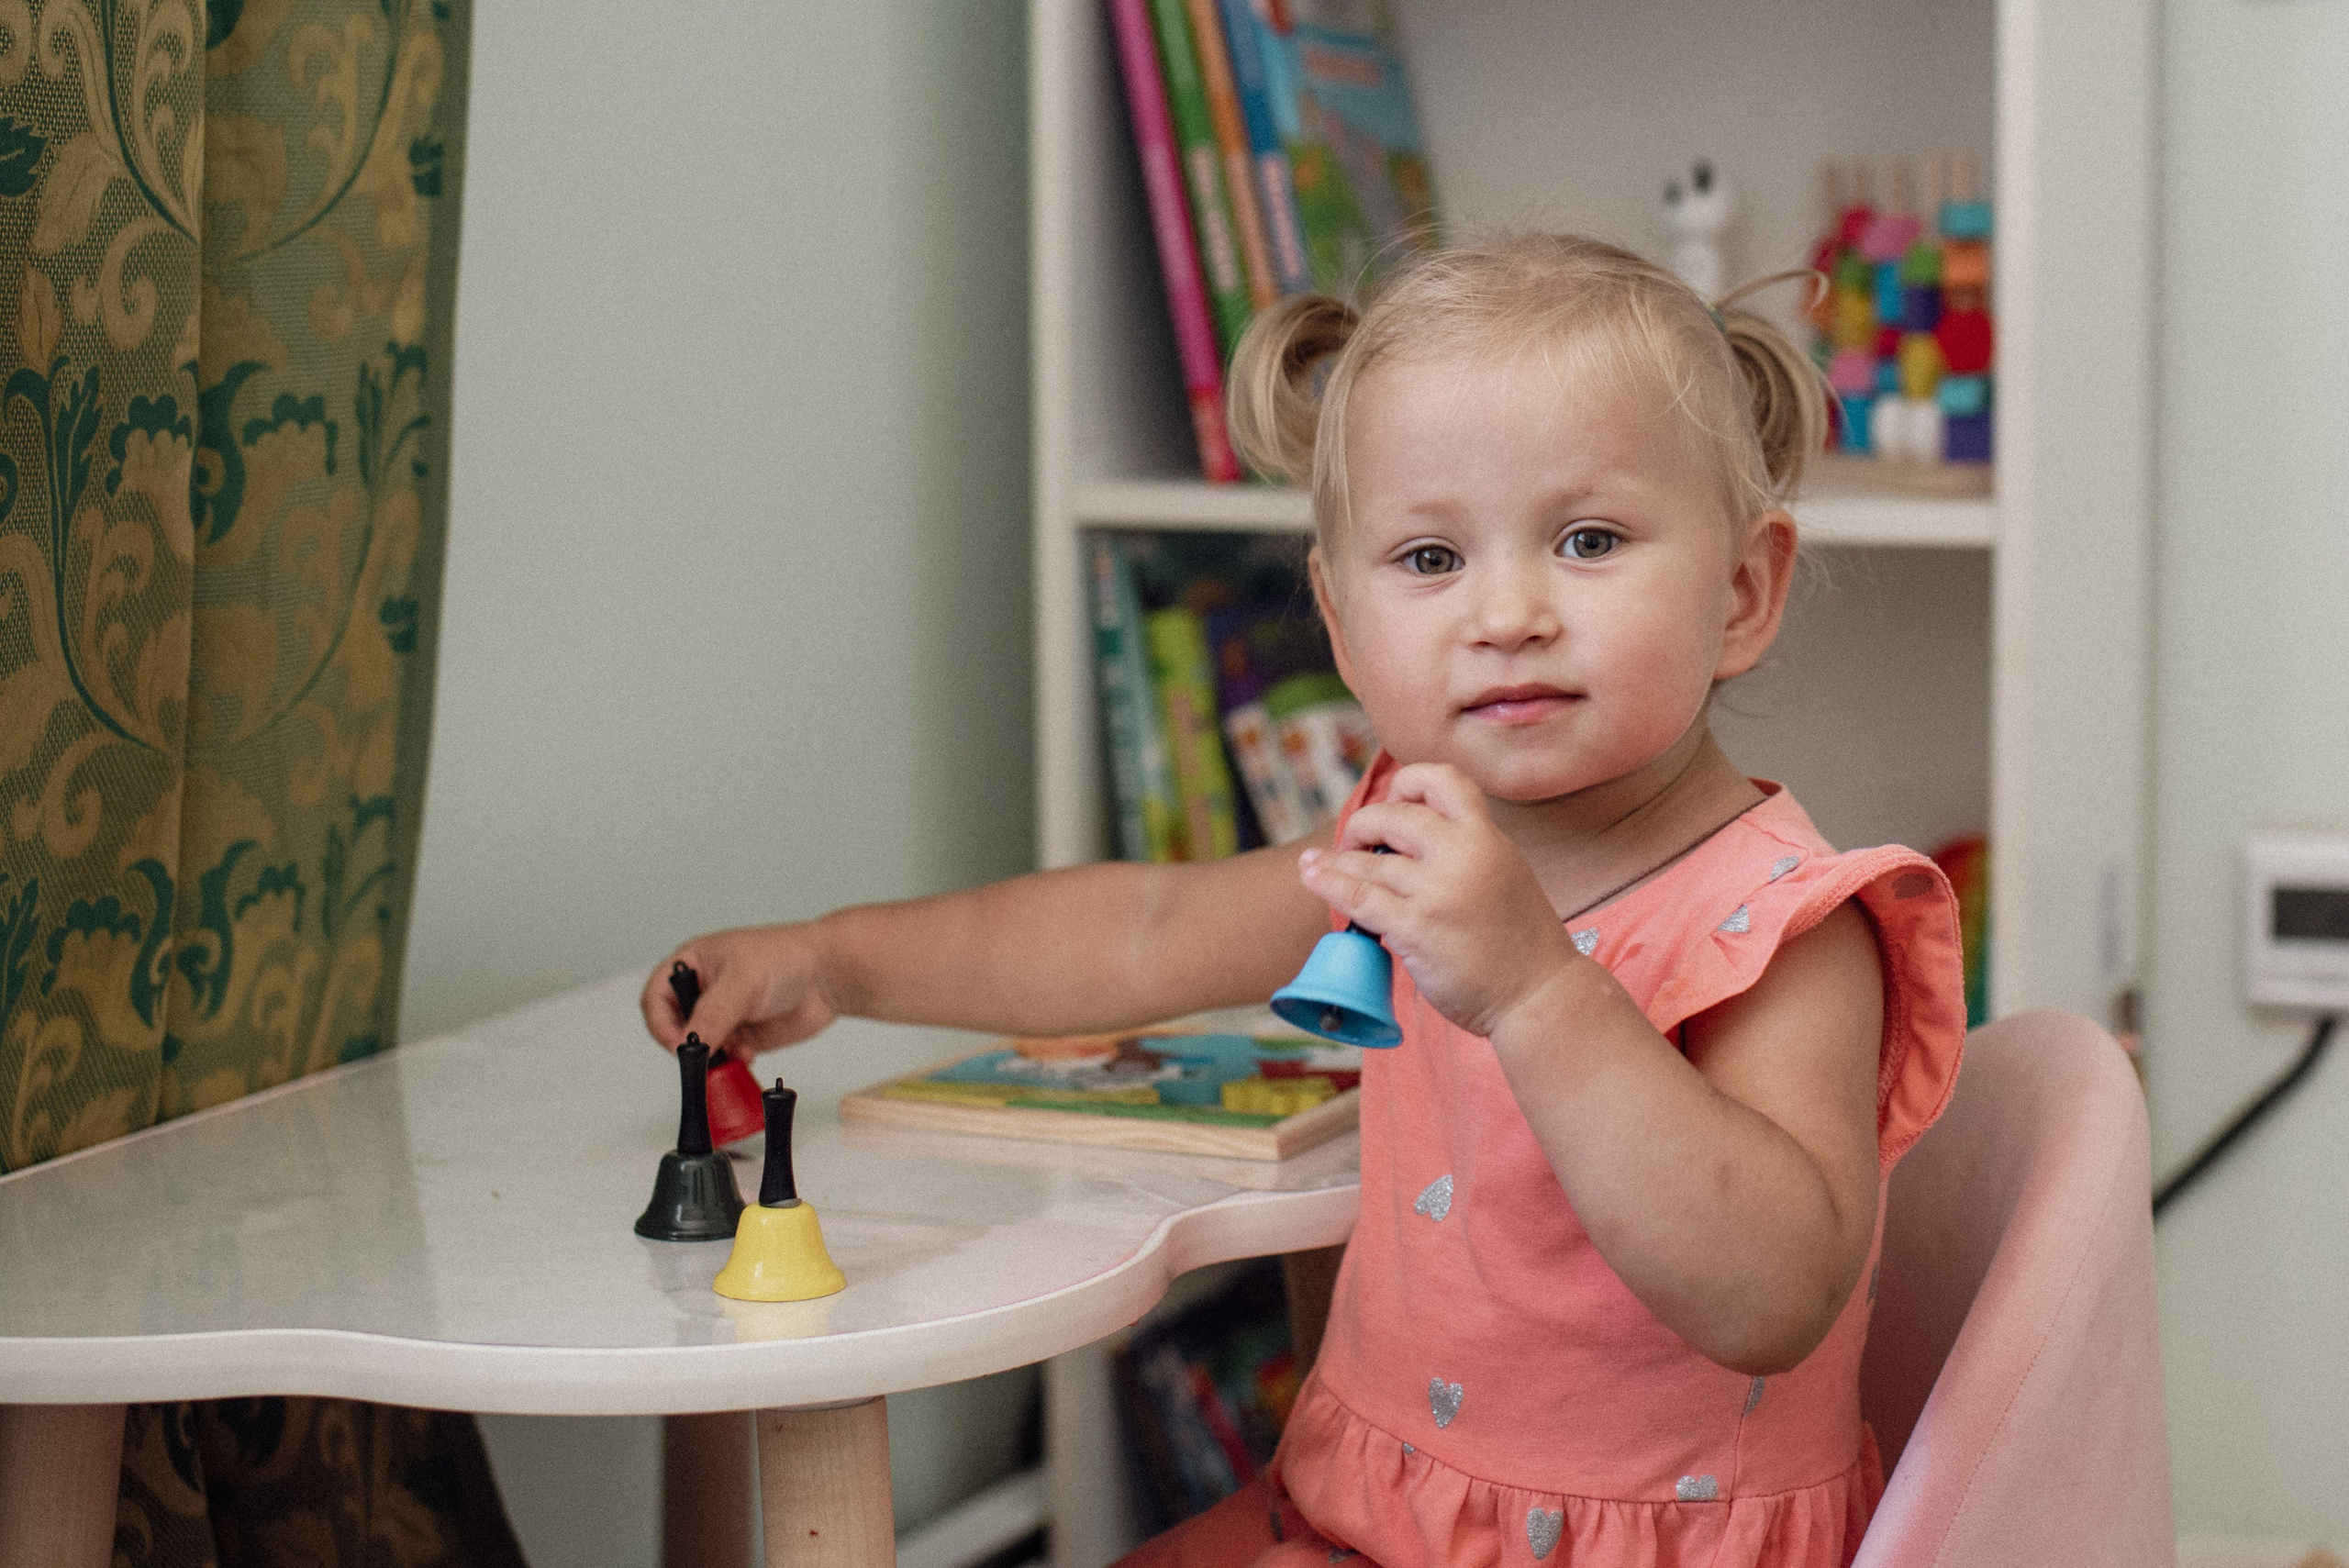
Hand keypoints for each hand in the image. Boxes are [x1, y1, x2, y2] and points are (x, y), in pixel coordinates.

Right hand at [639, 923, 837, 1058]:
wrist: (828, 975)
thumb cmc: (787, 956)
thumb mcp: (742, 981)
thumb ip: (712, 1014)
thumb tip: (689, 1043)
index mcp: (693, 963)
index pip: (656, 997)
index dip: (661, 1022)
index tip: (677, 1043)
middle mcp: (704, 990)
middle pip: (674, 1026)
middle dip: (688, 1044)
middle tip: (703, 1056)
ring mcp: (723, 1015)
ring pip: (700, 1047)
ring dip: (711, 1056)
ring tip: (734, 1052)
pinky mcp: (743, 1035)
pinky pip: (724, 1058)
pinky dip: (731, 1062)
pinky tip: (748, 1054)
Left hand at [1296, 763, 1580, 1037]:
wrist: (1540, 995)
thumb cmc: (1521, 943)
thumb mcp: (1503, 872)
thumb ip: (1464, 850)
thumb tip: (1405, 840)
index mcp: (1487, 836)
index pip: (1441, 779)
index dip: (1407, 783)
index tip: (1394, 802)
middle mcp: (1463, 853)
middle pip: (1393, 816)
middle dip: (1364, 827)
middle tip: (1355, 847)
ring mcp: (1437, 890)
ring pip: (1368, 862)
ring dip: (1336, 862)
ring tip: (1316, 865)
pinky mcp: (1416, 928)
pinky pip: (1357, 897)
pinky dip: (1327, 883)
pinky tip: (1311, 877)